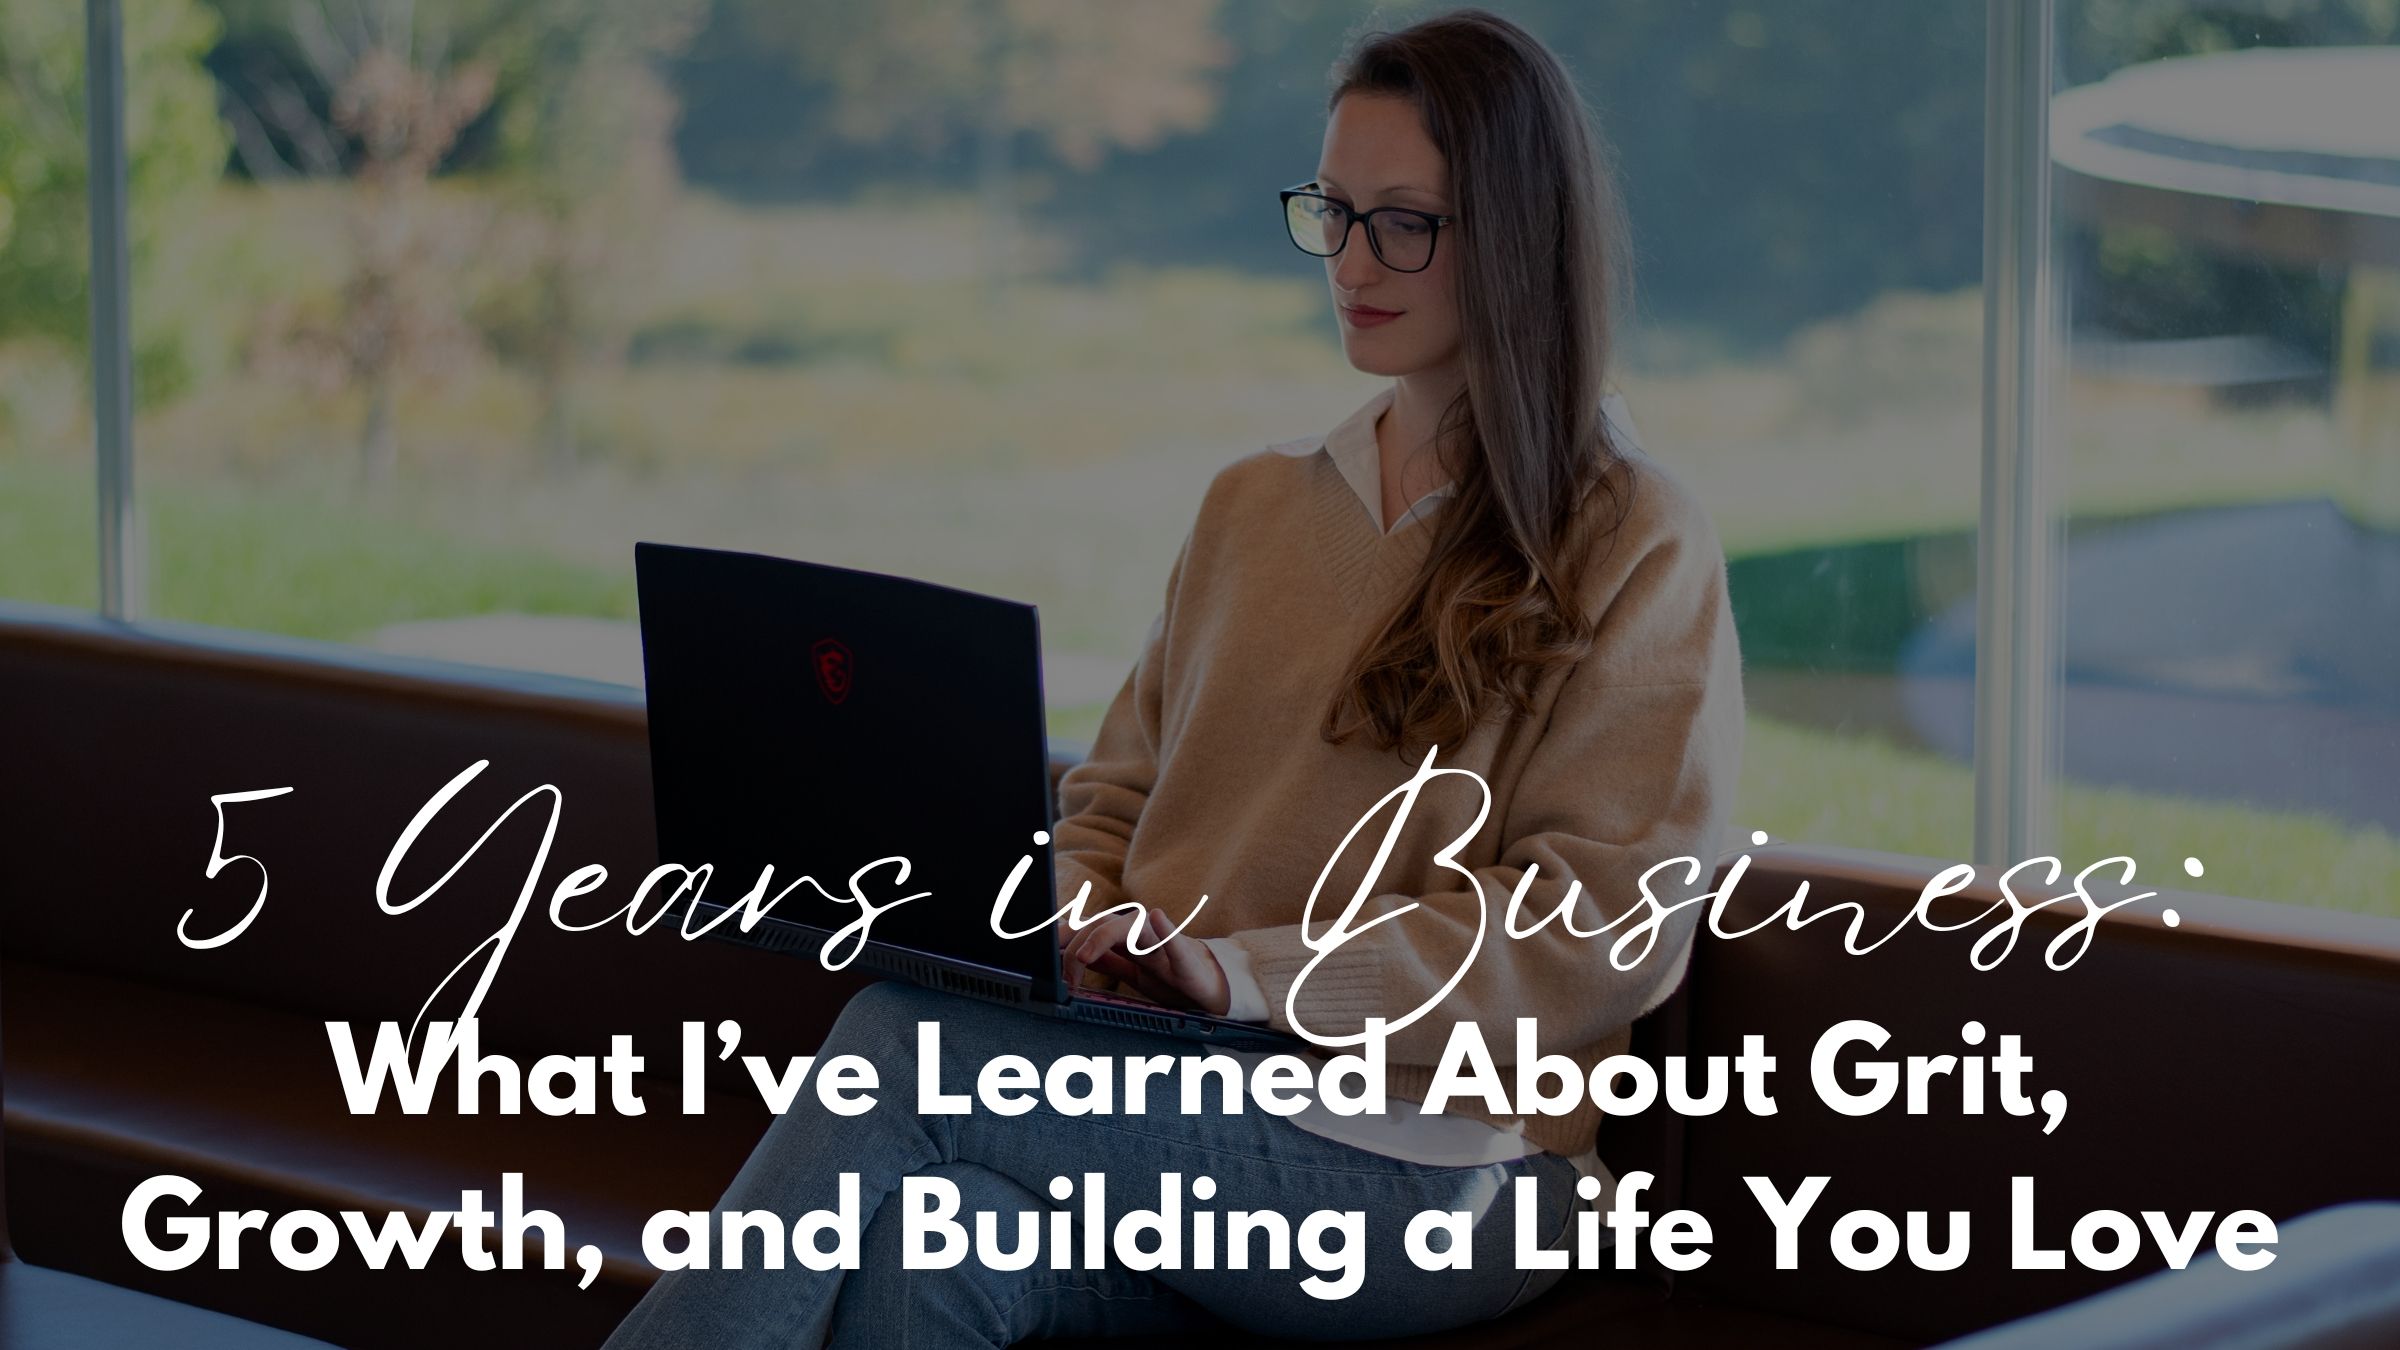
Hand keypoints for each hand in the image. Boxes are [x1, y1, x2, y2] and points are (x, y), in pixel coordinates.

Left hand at [1058, 905, 1230, 1015]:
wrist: (1215, 988)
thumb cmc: (1174, 979)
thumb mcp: (1132, 973)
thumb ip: (1106, 960)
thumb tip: (1070, 953)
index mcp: (1128, 941)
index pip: (1090, 929)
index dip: (1065, 937)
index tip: (1042, 951)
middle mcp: (1142, 936)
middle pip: (1103, 925)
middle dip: (1077, 945)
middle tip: (1063, 974)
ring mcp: (1163, 944)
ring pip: (1132, 927)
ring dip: (1104, 936)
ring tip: (1085, 953)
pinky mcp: (1187, 958)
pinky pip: (1176, 942)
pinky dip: (1166, 929)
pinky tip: (1156, 917)